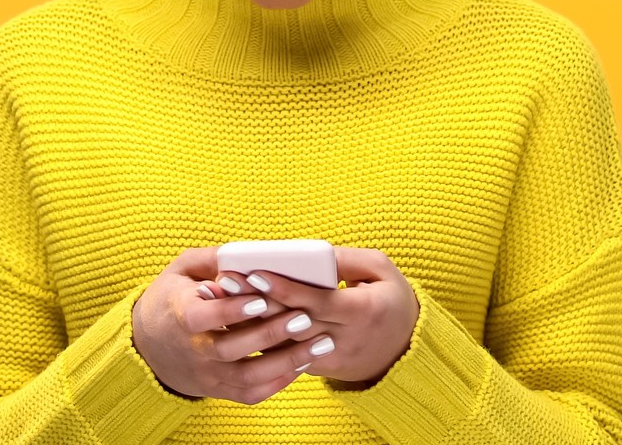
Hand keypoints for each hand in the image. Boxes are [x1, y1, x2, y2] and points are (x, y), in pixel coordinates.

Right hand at [130, 246, 338, 404]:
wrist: (149, 347)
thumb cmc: (172, 298)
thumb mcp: (181, 270)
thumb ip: (211, 259)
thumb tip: (244, 252)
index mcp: (180, 315)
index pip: (202, 318)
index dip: (231, 311)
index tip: (261, 299)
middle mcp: (193, 350)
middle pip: (230, 350)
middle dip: (270, 335)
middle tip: (304, 317)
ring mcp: (206, 374)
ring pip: (247, 378)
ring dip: (286, 362)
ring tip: (318, 343)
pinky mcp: (218, 390)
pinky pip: (251, 394)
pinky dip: (279, 383)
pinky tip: (304, 363)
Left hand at [211, 245, 418, 388]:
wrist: (402, 350)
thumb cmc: (390, 300)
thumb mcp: (381, 270)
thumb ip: (347, 259)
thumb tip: (310, 253)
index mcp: (362, 312)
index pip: (317, 302)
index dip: (285, 289)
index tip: (255, 273)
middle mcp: (342, 340)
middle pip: (292, 322)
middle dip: (255, 303)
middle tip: (223, 283)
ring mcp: (328, 359)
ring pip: (281, 342)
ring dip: (246, 322)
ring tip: (218, 299)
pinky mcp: (317, 369)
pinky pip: (283, 355)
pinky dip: (257, 337)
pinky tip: (230, 319)